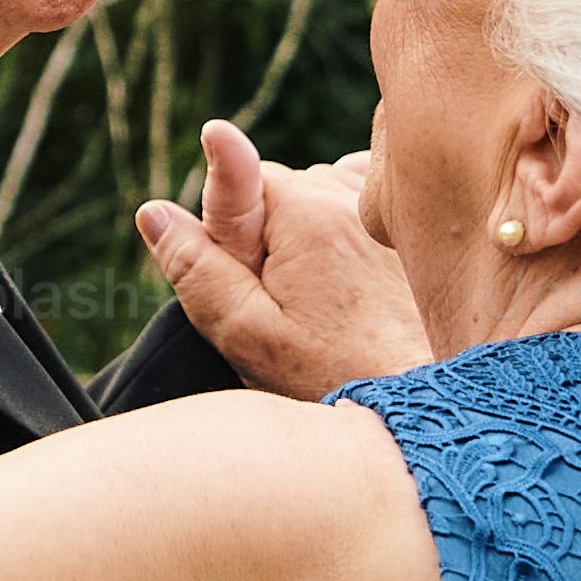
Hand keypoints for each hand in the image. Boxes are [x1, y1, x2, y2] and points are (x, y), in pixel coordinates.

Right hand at [135, 118, 432, 398]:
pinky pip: (363, 201)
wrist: (426, 403)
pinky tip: (356, 278)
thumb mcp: (247, 333)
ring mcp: (387, 207)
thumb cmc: (331, 375)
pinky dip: (349, 226)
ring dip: (311, 233)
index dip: (229, 224)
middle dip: (268, 235)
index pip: (240, 177)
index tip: (236, 232)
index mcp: (304, 213)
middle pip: (281, 192)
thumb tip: (154, 212)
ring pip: (321, 197)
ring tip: (325, 303)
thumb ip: (198, 268)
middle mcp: (349, 195)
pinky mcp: (416, 224)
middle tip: (283, 304)